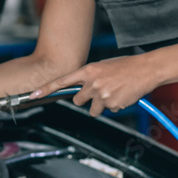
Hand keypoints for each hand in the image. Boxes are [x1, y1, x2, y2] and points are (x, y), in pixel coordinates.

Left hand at [29, 56, 157, 117]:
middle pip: (78, 100)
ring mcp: (102, 94)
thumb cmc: (125, 66)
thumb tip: (80, 92)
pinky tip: (123, 94)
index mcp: (88, 70)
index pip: (62, 81)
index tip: (32, 95)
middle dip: (86, 100)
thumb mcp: (103, 67)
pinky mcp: (111, 104)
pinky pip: (108, 110)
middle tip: (100, 91)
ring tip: (114, 92)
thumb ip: (89, 77)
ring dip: (100, 105)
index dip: (46, 89)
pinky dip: (114, 105)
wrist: (146, 69)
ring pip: (93, 109)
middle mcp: (92, 82)